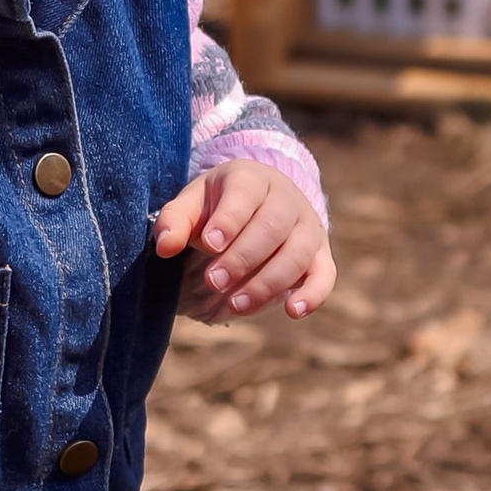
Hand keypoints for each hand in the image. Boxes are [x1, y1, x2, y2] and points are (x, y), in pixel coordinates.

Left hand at [154, 163, 335, 321]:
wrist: (258, 203)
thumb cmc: (218, 205)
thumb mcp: (192, 204)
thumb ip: (174, 221)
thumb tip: (165, 247)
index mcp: (252, 178)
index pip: (245, 195)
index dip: (228, 221)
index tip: (209, 244)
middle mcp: (287, 199)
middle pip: (272, 227)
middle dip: (242, 258)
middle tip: (213, 281)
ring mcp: (308, 227)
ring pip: (297, 254)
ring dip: (268, 282)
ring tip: (235, 304)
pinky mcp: (320, 255)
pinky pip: (325, 275)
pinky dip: (313, 294)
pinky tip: (292, 311)